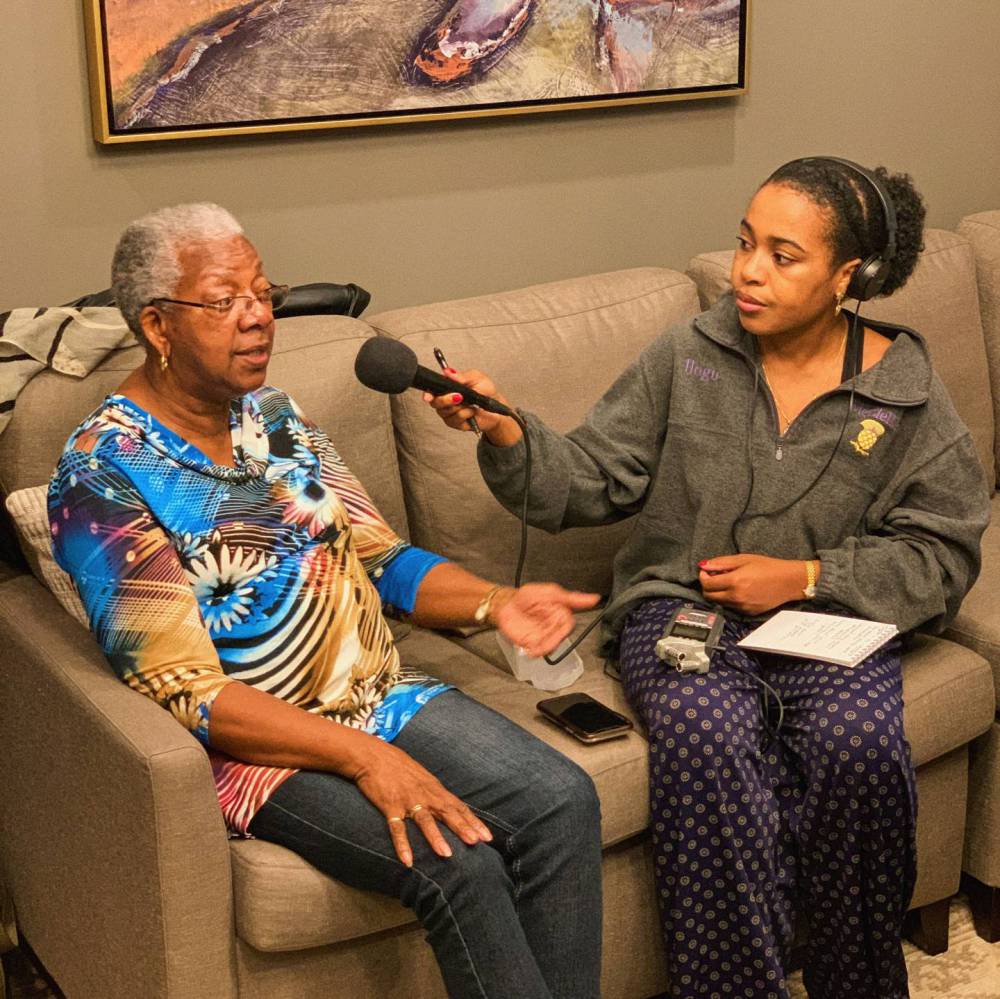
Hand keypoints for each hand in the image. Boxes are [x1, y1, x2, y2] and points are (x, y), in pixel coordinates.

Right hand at [349, 738, 492, 866]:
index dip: (473, 822)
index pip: (458, 806)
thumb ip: (435, 793)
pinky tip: (408, 861)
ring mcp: (407, 800)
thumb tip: (450, 807)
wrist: (372, 755)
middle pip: (447, 812)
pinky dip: (402, 844)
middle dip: (462, 828)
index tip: (487, 837)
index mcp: (434, 789)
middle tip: (476, 843)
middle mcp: (424, 794)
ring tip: (447, 854)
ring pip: (424, 820)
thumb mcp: (422, 778)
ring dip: (435, 837)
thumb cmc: (398, 766)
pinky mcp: (389, 806)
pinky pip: (397, 828)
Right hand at [423, 368, 521, 445]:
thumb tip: (449, 372)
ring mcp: (450, 413)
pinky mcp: (456, 423)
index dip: (427, 394)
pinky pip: (455, 420)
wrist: (497, 407)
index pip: (431, 390)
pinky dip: (465, 414)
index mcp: (447, 387)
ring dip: (460, 407)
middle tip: (459, 397)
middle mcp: (446, 401)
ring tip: (471, 404)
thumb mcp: (477, 378)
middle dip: (446, 400)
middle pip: (435, 403)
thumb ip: (462, 376)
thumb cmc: (486, 391)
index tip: (428, 396)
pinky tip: (472, 411)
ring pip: (445, 412)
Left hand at [493, 583, 599, 656]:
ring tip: (535, 645)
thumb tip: (593, 598)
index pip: (569, 626)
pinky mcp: (532, 644)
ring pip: (550, 647)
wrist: (505, 604)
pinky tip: (530, 648)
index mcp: (561, 615)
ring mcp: (543, 636)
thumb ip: (572, 598)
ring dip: (544, 647)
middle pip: (559, 639)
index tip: (560, 630)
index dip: (564, 629)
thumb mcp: (550, 592)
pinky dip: (535, 652)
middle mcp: (553, 627)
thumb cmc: (526, 597)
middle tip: (544, 639)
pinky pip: (539, 652)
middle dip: (552, 641)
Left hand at [698, 554, 809, 615]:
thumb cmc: (769, 567)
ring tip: (730, 582)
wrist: (789, 581)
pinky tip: (740, 590)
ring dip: (719, 593)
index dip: (703, 577)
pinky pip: (732, 607)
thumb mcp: (744, 559)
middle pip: (709, 596)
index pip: (707, 584)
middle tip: (714, 577)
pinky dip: (730, 599)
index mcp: (734, 581)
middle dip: (708, 586)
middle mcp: (737, 597)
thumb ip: (722, 563)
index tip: (706, 571)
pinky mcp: (749, 613)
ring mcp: (743, 607)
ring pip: (720, 603)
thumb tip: (704, 565)